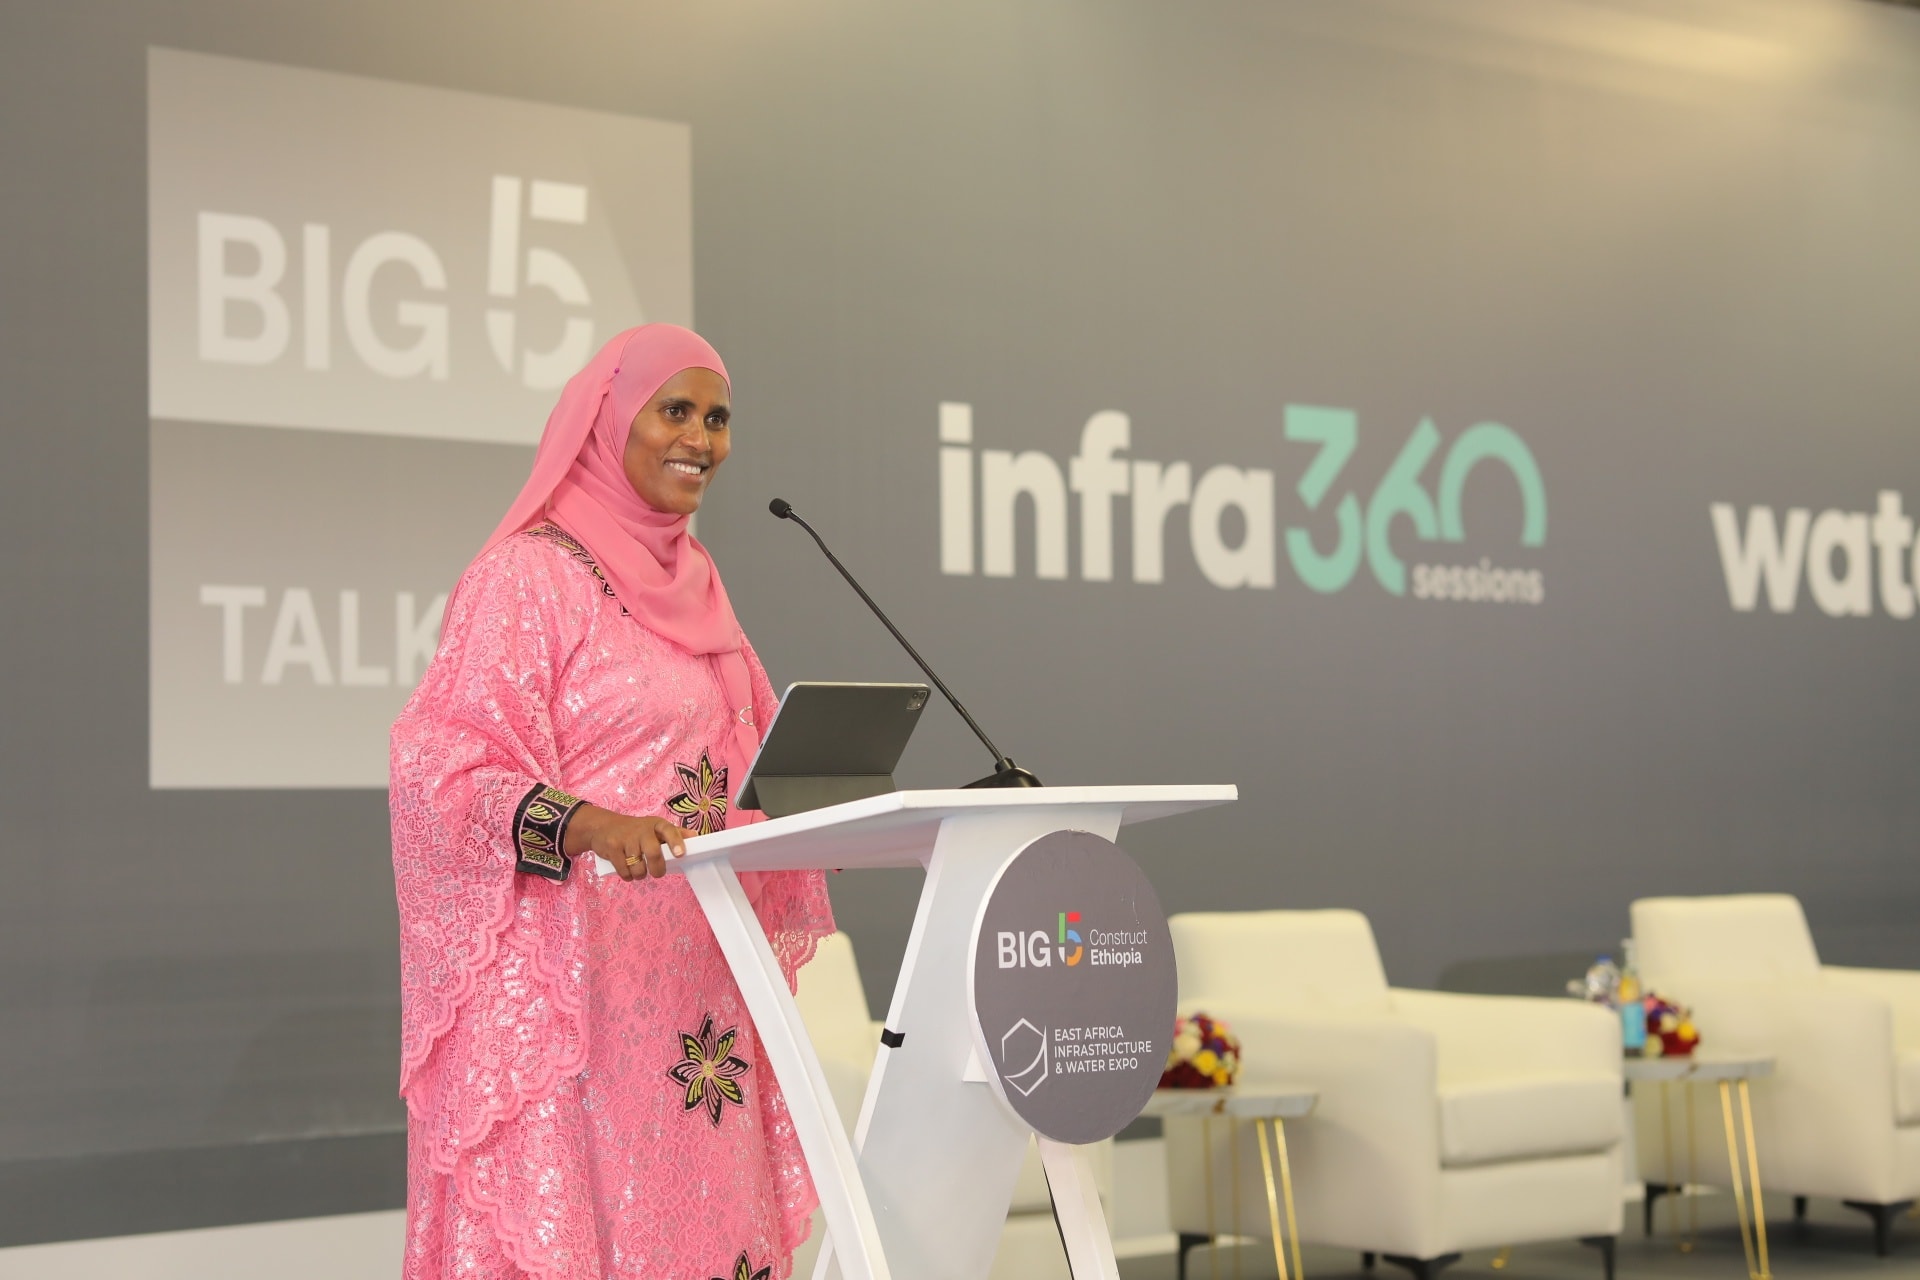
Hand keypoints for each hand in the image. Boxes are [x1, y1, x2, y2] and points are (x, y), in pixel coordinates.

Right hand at [563, 804, 691, 880]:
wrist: (602, 826)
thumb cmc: (634, 830)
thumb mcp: (654, 828)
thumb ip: (675, 833)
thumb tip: (696, 836)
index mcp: (655, 824)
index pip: (669, 830)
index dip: (676, 841)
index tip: (680, 854)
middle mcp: (641, 830)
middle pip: (654, 852)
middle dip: (657, 869)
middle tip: (657, 873)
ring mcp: (625, 839)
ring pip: (638, 867)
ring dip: (640, 875)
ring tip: (639, 871)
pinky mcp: (612, 848)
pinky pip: (624, 871)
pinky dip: (628, 876)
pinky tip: (628, 871)